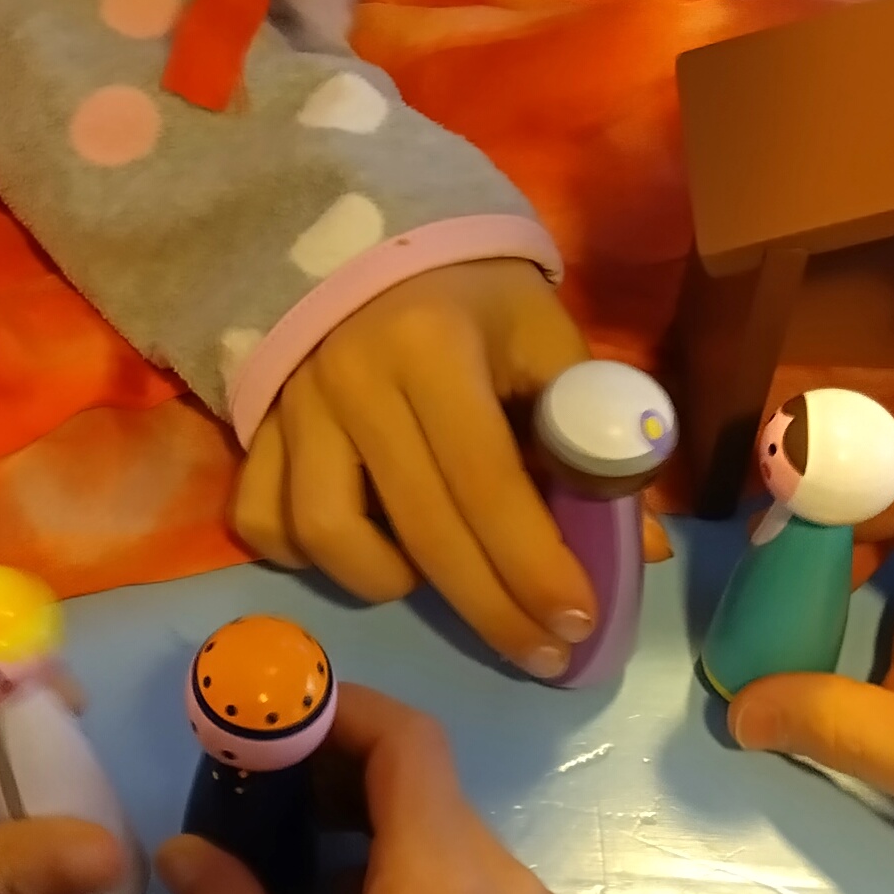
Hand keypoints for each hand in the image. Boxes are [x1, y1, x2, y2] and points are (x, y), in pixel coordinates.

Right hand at [160, 684, 589, 893]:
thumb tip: (182, 848)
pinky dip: (429, 888)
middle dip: (348, 782)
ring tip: (310, 885)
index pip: (406, 741)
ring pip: (459, 847)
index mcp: (450, 881)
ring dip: (387, 842)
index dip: (338, 712)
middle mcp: (516, 886)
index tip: (272, 721)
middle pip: (431, 791)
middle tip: (269, 806)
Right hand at [232, 261, 594, 676]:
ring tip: (437, 577)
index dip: (534, 564)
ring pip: (322, 532)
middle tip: (542, 652)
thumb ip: (591, 436)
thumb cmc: (478, 298)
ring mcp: (293, 405)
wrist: (379, 241)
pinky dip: (308, 554)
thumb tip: (638, 547)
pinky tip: (361, 549)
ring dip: (385, 578)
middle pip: (420, 528)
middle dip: (490, 607)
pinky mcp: (255, 424)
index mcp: (434, 348)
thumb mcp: (546, 339)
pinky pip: (263, 518)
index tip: (577, 623)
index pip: (489, 482)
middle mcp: (353, 380)